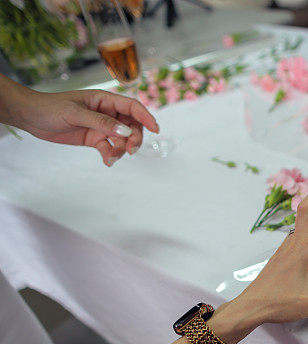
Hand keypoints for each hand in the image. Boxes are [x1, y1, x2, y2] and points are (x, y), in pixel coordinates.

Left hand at [7, 84, 158, 166]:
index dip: (146, 117)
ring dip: (122, 150)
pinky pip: (109, 148)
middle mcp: (107, 113)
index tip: (155, 129)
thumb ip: (101, 122)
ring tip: (111, 157)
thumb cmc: (51, 107)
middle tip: (130, 150)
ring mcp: (102, 127)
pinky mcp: (94, 139)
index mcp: (105, 100)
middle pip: (132, 126)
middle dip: (134, 138)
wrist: (31, 117)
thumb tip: (125, 132)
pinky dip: (111, 155)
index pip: (132, 107)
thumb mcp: (76, 113)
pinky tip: (107, 161)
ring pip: (122, 139)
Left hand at [218, 181, 307, 339]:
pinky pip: (293, 245)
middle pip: (305, 221)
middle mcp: (290, 246)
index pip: (306, 210)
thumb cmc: (280, 300)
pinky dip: (304, 243)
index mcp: (300, 246)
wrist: (251, 309)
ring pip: (298, 234)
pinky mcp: (278, 265)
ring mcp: (282, 255)